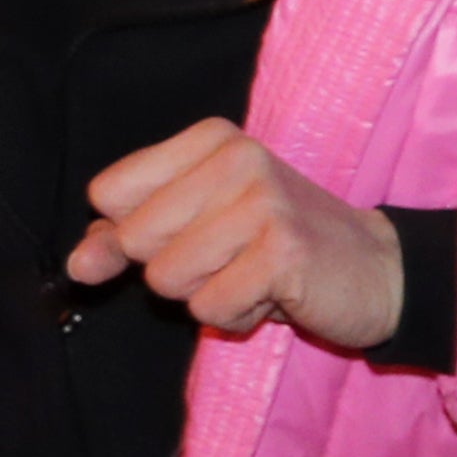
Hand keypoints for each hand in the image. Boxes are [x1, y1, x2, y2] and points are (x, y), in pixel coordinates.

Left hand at [68, 118, 404, 350]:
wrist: (377, 269)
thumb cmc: (278, 246)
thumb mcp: (203, 227)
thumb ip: (130, 236)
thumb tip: (78, 265)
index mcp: (211, 140)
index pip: (110, 192)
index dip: (129, 234)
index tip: (181, 236)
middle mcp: (236, 159)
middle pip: (134, 241)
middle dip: (173, 270)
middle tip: (231, 257)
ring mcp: (261, 202)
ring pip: (167, 279)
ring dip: (207, 295)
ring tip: (253, 274)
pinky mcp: (282, 250)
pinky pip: (211, 308)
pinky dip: (237, 316)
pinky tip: (274, 294)